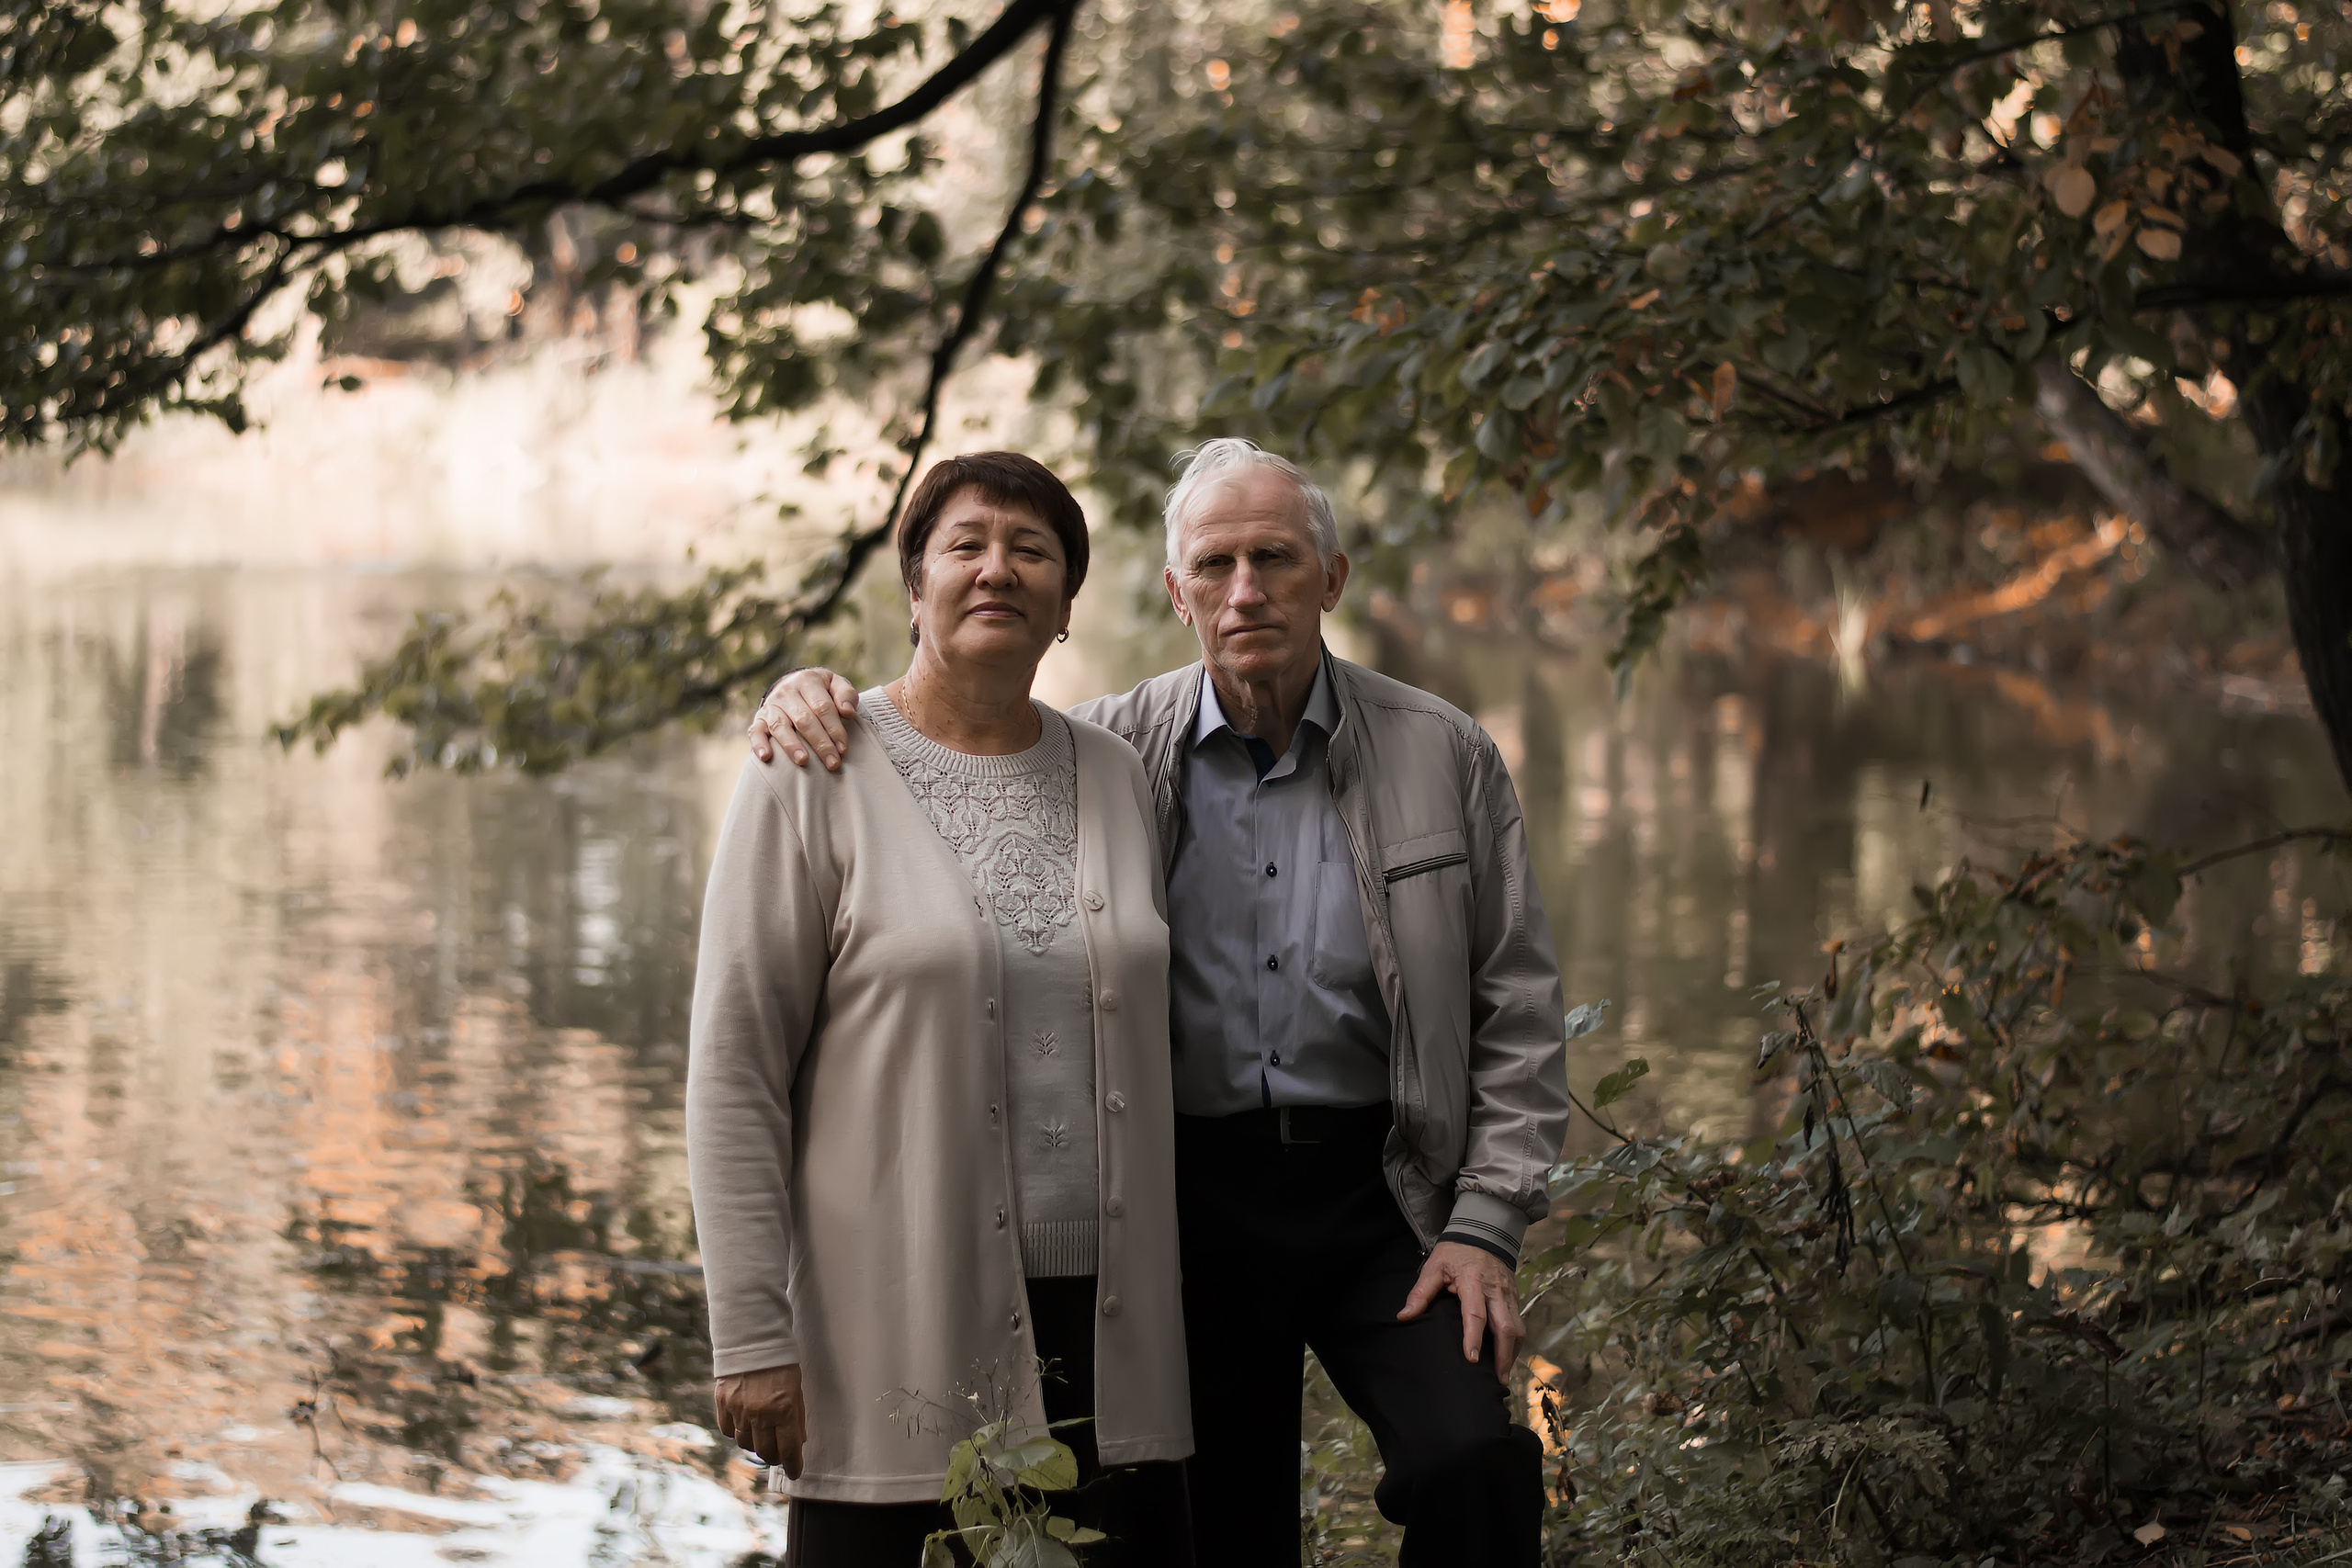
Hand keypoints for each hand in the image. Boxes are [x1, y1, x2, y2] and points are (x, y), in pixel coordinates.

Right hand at [714, 1363, 806, 1476]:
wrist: (753, 1340)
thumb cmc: (781, 1365)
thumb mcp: (797, 1389)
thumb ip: (797, 1418)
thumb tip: (797, 1443)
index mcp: (784, 1409)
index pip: (788, 1449)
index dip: (793, 1465)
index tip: (795, 1472)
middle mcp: (760, 1413)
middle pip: (765, 1452)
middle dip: (774, 1456)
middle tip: (778, 1452)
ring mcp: (739, 1409)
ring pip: (746, 1444)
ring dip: (756, 1444)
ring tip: (762, 1434)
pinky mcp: (722, 1403)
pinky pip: (728, 1431)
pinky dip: (737, 1432)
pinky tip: (745, 1424)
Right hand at [748, 669, 859, 769]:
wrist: (793, 685)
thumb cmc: (821, 691)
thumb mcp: (836, 685)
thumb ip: (846, 695)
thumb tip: (848, 711)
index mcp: (808, 681)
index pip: (822, 707)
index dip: (834, 729)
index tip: (843, 749)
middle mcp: (787, 692)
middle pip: (804, 719)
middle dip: (820, 743)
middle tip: (832, 763)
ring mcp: (771, 705)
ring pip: (780, 726)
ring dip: (792, 745)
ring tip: (803, 761)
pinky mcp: (759, 719)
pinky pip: (756, 731)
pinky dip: (759, 744)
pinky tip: (766, 757)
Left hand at [1398, 1241, 1524, 1380]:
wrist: (1483, 1232)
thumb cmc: (1455, 1251)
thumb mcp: (1434, 1266)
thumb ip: (1420, 1293)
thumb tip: (1404, 1316)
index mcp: (1473, 1282)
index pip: (1475, 1314)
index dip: (1473, 1338)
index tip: (1471, 1359)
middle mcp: (1495, 1290)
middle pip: (1506, 1327)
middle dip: (1503, 1356)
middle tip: (1497, 1380)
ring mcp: (1508, 1294)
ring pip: (1517, 1328)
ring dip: (1512, 1353)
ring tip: (1503, 1375)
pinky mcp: (1515, 1297)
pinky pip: (1519, 1323)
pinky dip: (1515, 1343)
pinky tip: (1508, 1357)